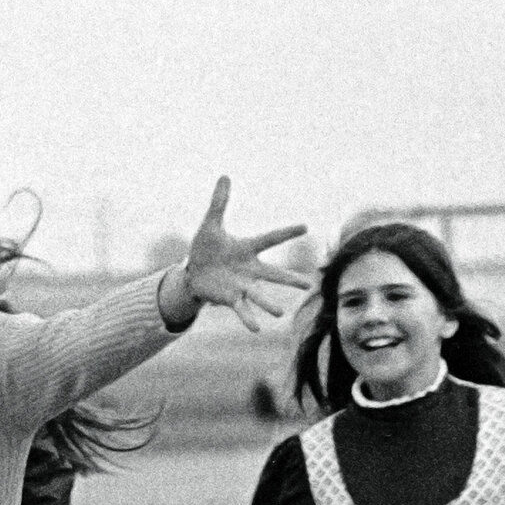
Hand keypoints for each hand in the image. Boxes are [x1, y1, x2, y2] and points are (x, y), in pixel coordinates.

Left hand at [176, 178, 309, 332]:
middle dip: (290, 280)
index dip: (286, 232)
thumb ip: (219, 202)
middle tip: (310, 284)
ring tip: (281, 313)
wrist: (193, 271)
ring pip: (260, 295)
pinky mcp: (230, 299)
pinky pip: (242, 310)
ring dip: (270, 304)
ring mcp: (241, 285)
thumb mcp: (210, 224)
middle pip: (273, 274)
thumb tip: (224, 175)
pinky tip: (257, 329)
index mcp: (247, 248)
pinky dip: (249, 319)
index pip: (270, 238)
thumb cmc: (205, 247)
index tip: (305, 226)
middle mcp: (249, 269)